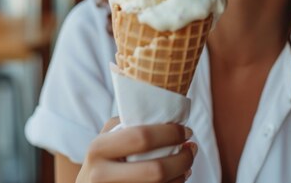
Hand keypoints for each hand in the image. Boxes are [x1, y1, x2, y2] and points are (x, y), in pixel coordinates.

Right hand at [76, 117, 196, 182]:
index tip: (186, 130)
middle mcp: (102, 175)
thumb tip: (165, 115)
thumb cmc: (101, 159)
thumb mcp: (105, 138)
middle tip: (192, 148)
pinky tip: (178, 177)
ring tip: (188, 163)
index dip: (170, 133)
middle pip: (156, 171)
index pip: (141, 138)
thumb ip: (127, 124)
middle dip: (183, 158)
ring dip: (182, 174)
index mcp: (98, 148)